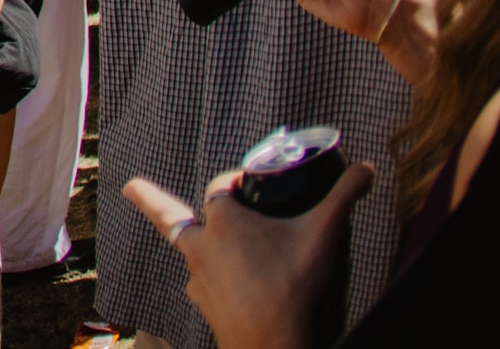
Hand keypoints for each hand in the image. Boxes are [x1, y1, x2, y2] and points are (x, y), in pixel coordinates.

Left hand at [123, 159, 373, 348]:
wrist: (271, 346)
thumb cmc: (292, 287)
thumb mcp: (323, 236)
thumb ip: (344, 198)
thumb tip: (370, 169)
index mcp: (223, 220)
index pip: (221, 186)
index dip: (235, 180)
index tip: (251, 182)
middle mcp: (201, 245)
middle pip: (172, 215)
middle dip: (151, 200)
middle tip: (130, 187)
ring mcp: (198, 278)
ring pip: (188, 252)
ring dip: (194, 245)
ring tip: (196, 244)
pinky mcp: (204, 305)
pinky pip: (202, 285)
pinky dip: (211, 280)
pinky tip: (225, 287)